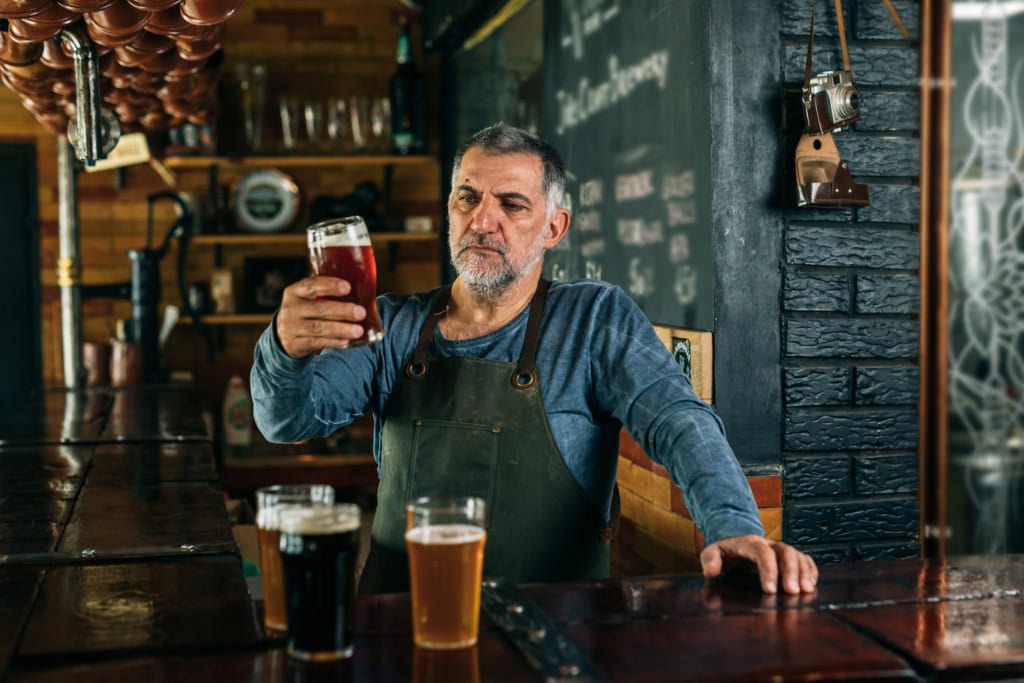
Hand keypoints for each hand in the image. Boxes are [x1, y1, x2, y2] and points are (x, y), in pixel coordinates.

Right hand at [275, 276, 367, 357]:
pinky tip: (346, 341)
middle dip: (342, 310)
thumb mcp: (308, 299)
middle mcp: (290, 308)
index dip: (330, 285)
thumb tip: (362, 290)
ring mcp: (290, 327)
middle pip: (319, 308)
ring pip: (318, 327)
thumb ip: (326, 294)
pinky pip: (316, 343)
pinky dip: (333, 342)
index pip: (311, 285)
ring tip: (358, 331)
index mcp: (294, 292)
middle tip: (361, 312)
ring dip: (341, 329)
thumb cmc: (305, 312)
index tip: (348, 287)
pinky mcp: (294, 344)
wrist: (283, 335)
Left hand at [699, 534, 817, 594]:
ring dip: (804, 572)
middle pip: (785, 552)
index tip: (770, 590)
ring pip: (797, 555)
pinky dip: (810, 570)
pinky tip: (811, 585)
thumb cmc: (725, 551)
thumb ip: (710, 559)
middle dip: (791, 571)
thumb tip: (711, 571)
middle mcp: (769, 543)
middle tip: (793, 592)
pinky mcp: (789, 556)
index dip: (768, 570)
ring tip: (806, 590)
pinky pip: (805, 559)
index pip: (762, 552)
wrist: (736, 542)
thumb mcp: (712, 552)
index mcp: (750, 542)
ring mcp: (780, 549)